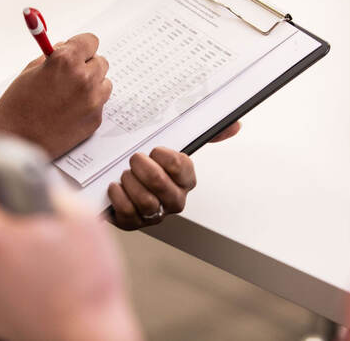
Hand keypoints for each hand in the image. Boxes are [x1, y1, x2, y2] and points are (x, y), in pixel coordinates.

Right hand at [0, 33, 111, 158]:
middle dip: (87, 65)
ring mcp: (92, 100)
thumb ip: (52, 58)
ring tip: (70, 94)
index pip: (90, 41)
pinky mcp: (95, 119)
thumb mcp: (29, 72)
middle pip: (101, 62)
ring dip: (92, 84)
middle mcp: (83, 78)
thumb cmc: (16, 107)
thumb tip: (65, 49)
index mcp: (66, 61)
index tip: (77, 51)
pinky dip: (89, 104)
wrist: (16, 141)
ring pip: (104, 82)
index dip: (81, 46)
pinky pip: (99, 103)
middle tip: (71, 75)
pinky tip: (70, 111)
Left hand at [0, 176, 141, 340]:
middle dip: (0, 215)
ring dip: (1, 247)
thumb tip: (34, 179)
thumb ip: (48, 188)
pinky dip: (3, 275)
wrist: (88, 335)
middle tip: (32, 223)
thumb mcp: (80, 216)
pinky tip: (34, 277)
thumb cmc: (87, 284)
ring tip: (38, 256)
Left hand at [108, 122, 240, 229]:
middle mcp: (173, 200)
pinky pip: (127, 213)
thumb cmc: (149, 165)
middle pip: (161, 186)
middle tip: (134, 159)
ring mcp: (154, 214)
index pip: (182, 168)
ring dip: (131, 183)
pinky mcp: (132, 223)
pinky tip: (114, 186)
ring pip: (145, 202)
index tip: (154, 150)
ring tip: (124, 174)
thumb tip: (235, 126)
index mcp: (185, 180)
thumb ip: (206, 135)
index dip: (165, 157)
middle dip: (144, 169)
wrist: (116, 179)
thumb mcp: (172, 145)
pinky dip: (118, 197)